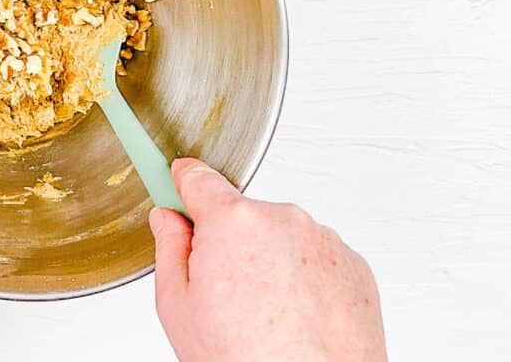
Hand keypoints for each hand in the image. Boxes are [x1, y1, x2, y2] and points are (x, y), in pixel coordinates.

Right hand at [150, 159, 385, 361]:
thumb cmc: (249, 360)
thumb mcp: (179, 308)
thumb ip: (169, 250)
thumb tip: (168, 221)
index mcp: (234, 222)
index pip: (199, 178)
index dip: (182, 183)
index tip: (176, 181)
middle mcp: (283, 219)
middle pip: (241, 215)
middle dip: (229, 243)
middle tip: (225, 295)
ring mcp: (323, 240)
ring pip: (279, 237)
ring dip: (269, 262)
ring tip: (266, 316)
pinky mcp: (353, 264)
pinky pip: (314, 259)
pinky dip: (303, 280)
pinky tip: (294, 318)